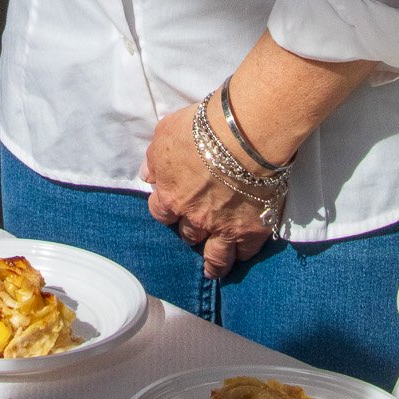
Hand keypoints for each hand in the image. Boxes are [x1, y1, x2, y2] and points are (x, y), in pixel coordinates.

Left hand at [141, 105, 272, 278]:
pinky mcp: (251, 229)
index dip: (165, 210)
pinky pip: (245, 252)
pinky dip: (243, 254)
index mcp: (171, 196)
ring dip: (212, 263)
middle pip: (187, 235)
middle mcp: (194, 218)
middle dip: (190, 232)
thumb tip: (147, 175)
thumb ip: (154, 159)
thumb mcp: (165, 133)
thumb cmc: (201, 128)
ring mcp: (223, 228)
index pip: (160, 213)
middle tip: (195, 231)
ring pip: (215, 257)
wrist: (243, 135)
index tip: (170, 208)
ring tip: (212, 270)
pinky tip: (241, 255)